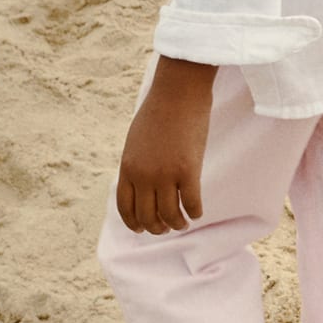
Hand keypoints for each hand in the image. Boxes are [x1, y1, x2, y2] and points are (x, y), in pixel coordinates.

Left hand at [116, 57, 215, 233]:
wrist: (177, 92)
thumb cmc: (158, 112)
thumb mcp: (135, 141)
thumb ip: (135, 165)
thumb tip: (140, 187)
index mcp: (127, 167)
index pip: (125, 207)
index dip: (134, 223)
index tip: (142, 229)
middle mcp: (143, 175)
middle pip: (148, 217)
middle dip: (157, 228)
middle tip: (167, 228)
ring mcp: (166, 174)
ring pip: (170, 216)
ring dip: (177, 224)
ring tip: (183, 223)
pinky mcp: (189, 170)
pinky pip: (192, 204)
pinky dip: (195, 213)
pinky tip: (197, 211)